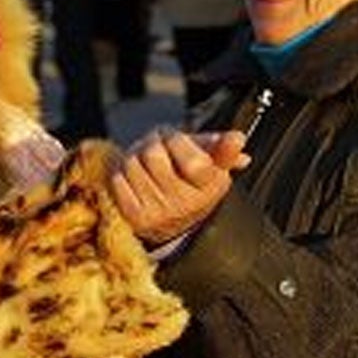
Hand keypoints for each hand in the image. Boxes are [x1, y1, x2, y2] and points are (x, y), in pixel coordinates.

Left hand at [112, 128, 247, 246]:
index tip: (179, 145)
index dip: (179, 143)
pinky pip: (119, 181)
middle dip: (152, 144)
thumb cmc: (190, 178)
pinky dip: (123, 175)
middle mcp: (186, 204)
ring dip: (135, 158)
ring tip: (146, 165)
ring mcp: (160, 213)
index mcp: (210, 186)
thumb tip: (238, 139)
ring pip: (133, 165)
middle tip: (158, 149)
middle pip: (154, 155)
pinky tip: (136, 180)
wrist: (171, 217)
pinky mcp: (136, 218)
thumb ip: (223, 147)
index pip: (194, 162)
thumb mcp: (210, 161)